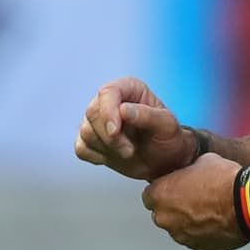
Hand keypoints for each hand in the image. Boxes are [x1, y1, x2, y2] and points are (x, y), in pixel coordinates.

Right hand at [75, 76, 195, 179]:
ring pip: (86, 131)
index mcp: (129, 88)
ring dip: (107, 148)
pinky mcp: (91, 139)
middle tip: (129, 150)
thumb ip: (148, 116)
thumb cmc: (168, 138)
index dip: (108, 111)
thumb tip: (123, 110)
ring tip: (128, 152)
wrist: (164, 160)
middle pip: (93, 113)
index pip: (108, 92)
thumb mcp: (167, 126)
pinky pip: (81, 147)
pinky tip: (114, 156)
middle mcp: (110, 101)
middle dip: (110, 137)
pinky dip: (96, 156)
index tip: (115, 131)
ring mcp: (98, 120)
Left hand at [143, 153, 248, 249]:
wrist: (246, 203)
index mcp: (160, 194)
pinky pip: (195, 238)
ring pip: (178, 227)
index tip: (176, 185)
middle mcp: (165, 218)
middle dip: (174, 206)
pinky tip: (217, 220)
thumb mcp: (204, 160)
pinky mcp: (198, 247)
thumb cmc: (223, 179)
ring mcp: (180, 236)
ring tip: (209, 209)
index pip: (150, 194)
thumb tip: (192, 170)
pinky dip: (202, 231)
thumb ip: (189, 168)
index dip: (165, 188)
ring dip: (188, 220)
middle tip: (194, 196)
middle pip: (162, 212)